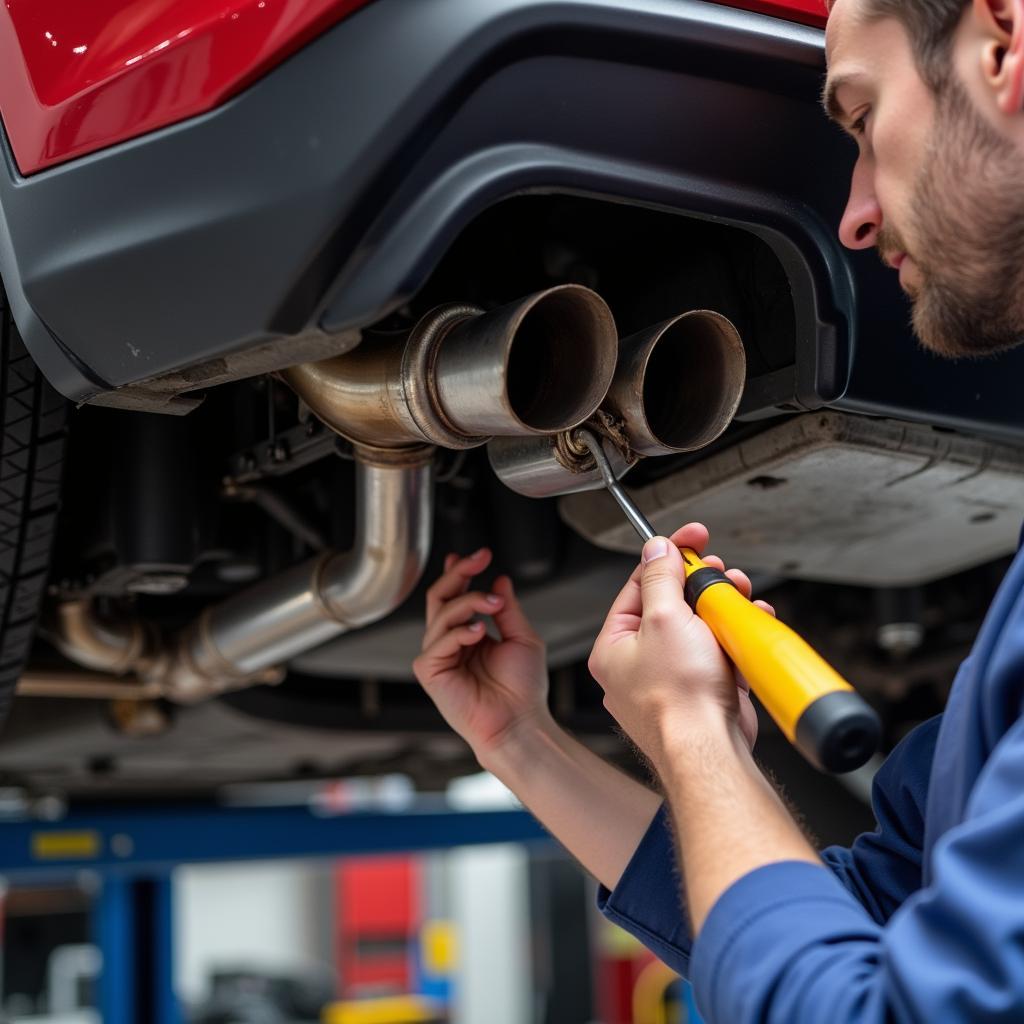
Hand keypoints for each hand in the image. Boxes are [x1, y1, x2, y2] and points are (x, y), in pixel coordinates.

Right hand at [413, 548, 550, 762]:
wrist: (520, 722)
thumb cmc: (523, 690)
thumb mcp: (521, 637)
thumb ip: (508, 608)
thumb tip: (500, 580)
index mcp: (468, 635)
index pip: (456, 596)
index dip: (461, 572)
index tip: (480, 555)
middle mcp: (450, 643)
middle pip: (441, 596)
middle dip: (459, 573)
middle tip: (479, 559)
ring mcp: (437, 656)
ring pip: (441, 612)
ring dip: (469, 601)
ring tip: (494, 603)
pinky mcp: (430, 671)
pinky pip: (438, 640)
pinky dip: (458, 631)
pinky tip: (478, 631)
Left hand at [588, 523, 772, 768]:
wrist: (710, 749)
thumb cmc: (678, 698)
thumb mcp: (664, 618)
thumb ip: (659, 579)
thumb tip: (656, 550)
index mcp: (614, 646)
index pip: (638, 586)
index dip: (666, 557)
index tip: (691, 538)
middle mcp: (638, 664)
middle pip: (672, 605)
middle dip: (701, 584)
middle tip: (719, 570)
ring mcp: (672, 680)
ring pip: (699, 628)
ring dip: (723, 608)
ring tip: (738, 595)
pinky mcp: (703, 693)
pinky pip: (719, 654)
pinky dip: (736, 637)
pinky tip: (749, 622)